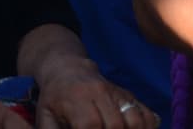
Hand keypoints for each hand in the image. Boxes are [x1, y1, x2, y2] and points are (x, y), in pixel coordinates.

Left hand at [34, 55, 158, 128]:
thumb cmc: (54, 97)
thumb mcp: (44, 115)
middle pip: (115, 124)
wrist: (68, 68)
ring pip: (135, 118)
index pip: (91, 124)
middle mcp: (101, 94)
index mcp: (77, 99)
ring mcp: (118, 93)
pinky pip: (147, 112)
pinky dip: (148, 126)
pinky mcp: (129, 95)